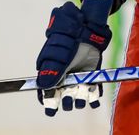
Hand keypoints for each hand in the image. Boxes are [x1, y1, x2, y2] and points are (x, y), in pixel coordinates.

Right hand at [35, 1, 111, 115]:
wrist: (85, 30)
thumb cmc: (67, 40)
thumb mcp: (58, 54)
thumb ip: (52, 69)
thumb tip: (44, 86)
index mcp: (51, 74)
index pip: (47, 92)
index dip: (48, 101)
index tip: (51, 110)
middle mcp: (64, 79)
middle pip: (62, 97)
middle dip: (65, 102)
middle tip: (68, 101)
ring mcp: (78, 79)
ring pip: (77, 96)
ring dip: (79, 101)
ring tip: (80, 100)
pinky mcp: (90, 77)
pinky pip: (92, 91)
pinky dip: (94, 98)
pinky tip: (94, 102)